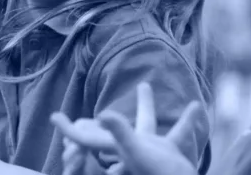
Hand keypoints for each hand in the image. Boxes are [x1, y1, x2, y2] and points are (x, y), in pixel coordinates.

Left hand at [52, 83, 202, 174]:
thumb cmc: (161, 174)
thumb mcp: (139, 152)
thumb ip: (121, 133)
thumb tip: (101, 114)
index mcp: (118, 147)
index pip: (85, 137)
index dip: (69, 128)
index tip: (54, 117)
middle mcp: (131, 148)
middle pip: (111, 129)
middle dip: (104, 118)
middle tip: (90, 103)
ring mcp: (151, 151)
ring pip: (145, 123)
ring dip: (146, 105)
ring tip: (145, 85)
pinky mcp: (170, 154)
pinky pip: (177, 132)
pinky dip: (186, 120)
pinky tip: (196, 106)